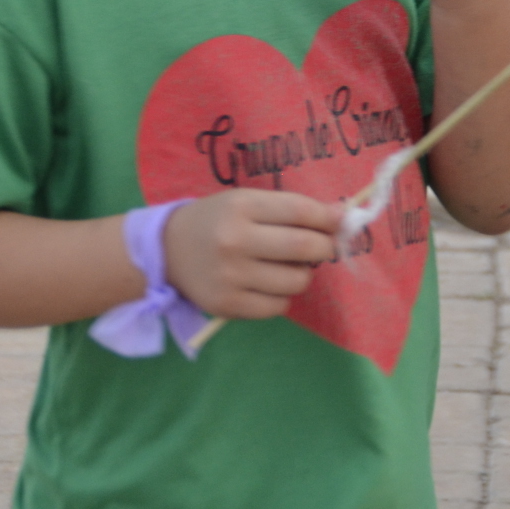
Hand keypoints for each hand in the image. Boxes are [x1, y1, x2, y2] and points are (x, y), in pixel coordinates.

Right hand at [162, 190, 341, 319]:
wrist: (167, 251)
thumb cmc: (215, 221)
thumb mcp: (244, 202)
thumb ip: (288, 209)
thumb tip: (340, 219)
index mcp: (240, 207)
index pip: (299, 211)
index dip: (329, 217)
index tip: (343, 221)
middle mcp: (234, 241)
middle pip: (303, 247)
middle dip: (325, 247)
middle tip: (325, 246)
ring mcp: (230, 276)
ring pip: (295, 281)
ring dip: (303, 274)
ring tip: (289, 266)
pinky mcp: (227, 305)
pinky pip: (278, 306)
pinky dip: (283, 296)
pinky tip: (269, 284)